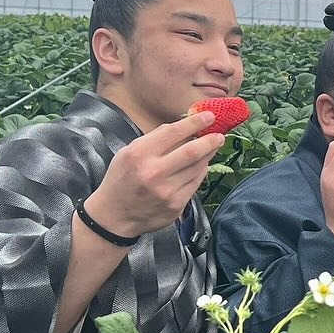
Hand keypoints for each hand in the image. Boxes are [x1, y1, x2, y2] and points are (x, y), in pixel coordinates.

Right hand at [83, 111, 223, 238]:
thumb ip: (155, 139)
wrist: (114, 216)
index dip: (195, 122)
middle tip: (219, 135)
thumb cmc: (122, 179)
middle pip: (192, 151)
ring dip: (208, 156)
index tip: (209, 116)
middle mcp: (154, 172)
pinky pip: (196, 183)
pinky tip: (202, 165)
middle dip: (210, 140)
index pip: (173, 132)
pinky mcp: (176, 205)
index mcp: (139, 154)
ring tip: (212, 147)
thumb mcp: (129, 152)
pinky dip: (201, 171)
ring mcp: (167, 191)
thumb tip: (184, 127)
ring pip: (197, 167)